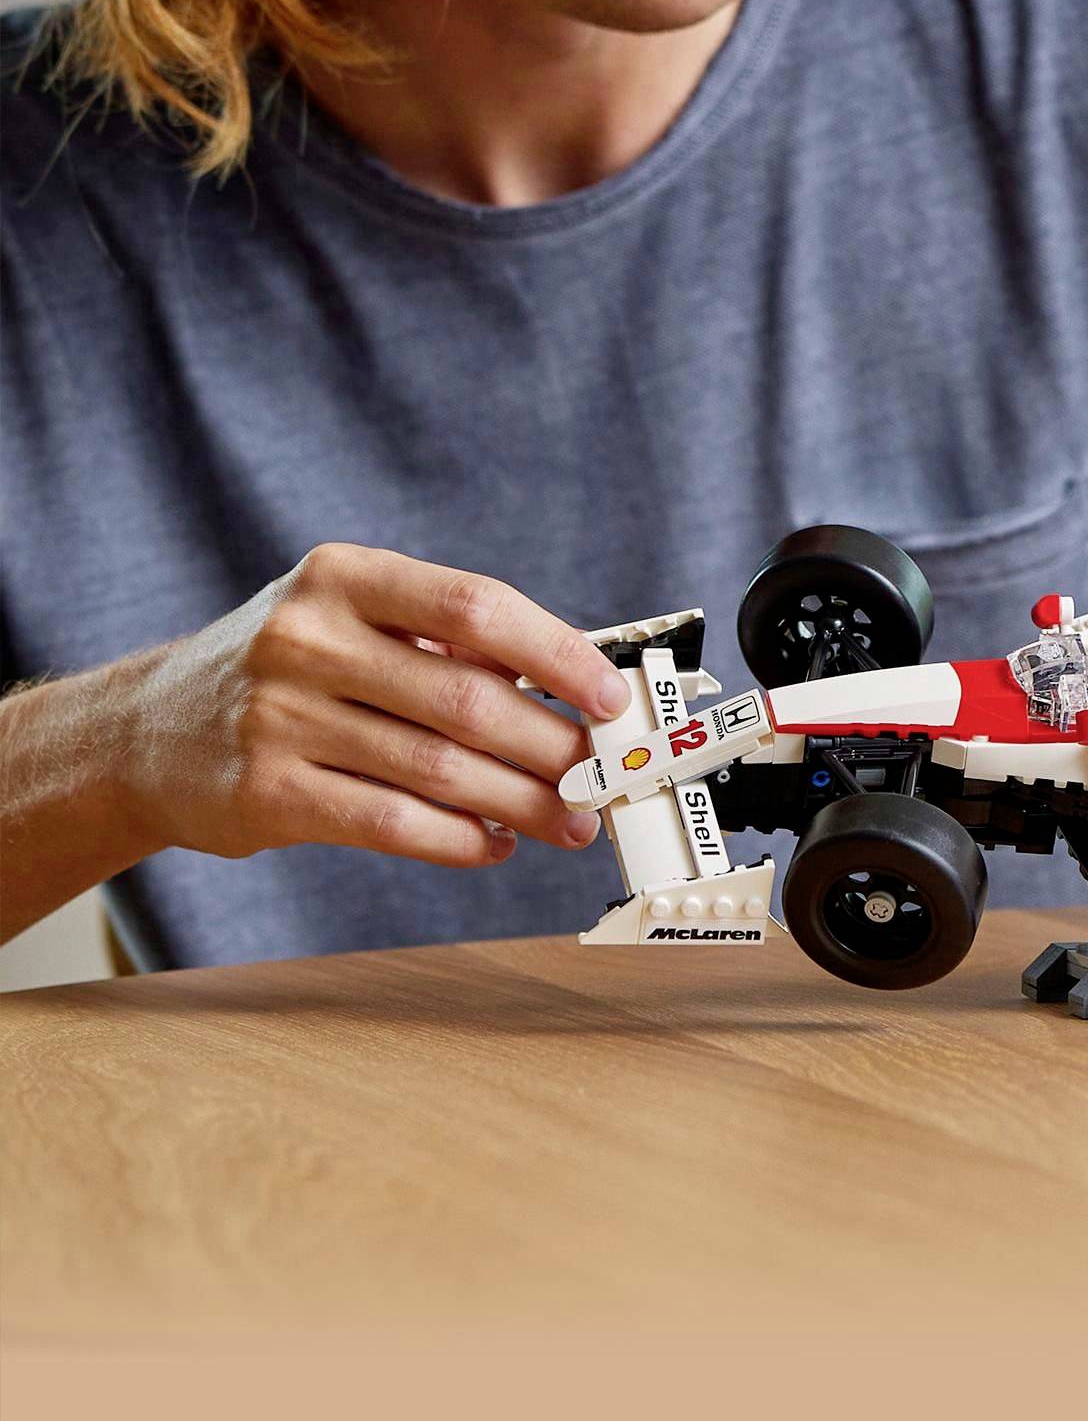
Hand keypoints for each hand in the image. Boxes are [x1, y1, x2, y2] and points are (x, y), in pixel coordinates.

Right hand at [113, 544, 629, 868]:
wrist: (143, 732)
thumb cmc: (285, 668)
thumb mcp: (350, 618)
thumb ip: (446, 643)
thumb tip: (570, 692)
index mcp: (345, 577)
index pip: (476, 606)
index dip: (557, 653)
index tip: (610, 693)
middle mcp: (307, 639)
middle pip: (467, 697)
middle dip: (552, 743)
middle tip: (602, 774)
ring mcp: (280, 718)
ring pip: (438, 768)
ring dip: (521, 802)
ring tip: (568, 820)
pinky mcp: (264, 795)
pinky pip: (390, 822)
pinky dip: (458, 838)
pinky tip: (494, 843)